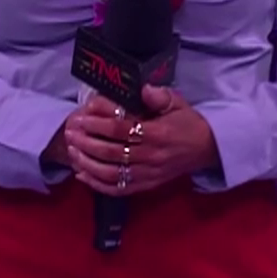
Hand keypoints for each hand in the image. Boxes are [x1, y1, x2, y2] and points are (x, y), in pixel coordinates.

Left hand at [62, 86, 217, 195]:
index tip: (81, 119)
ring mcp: (149, 173)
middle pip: (112, 153)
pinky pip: (119, 189)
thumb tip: (142, 89)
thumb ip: (158, 95)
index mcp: (159, 133)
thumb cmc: (187, 123)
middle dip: (86, 143)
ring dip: (88, 164)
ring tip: (72, 153)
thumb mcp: (177, 102)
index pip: (121, 130)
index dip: (98, 125)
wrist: (206, 149)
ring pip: (112, 173)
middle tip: (70, 134)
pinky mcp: (147, 185)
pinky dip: (98, 185)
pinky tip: (82, 175)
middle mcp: (152, 156)